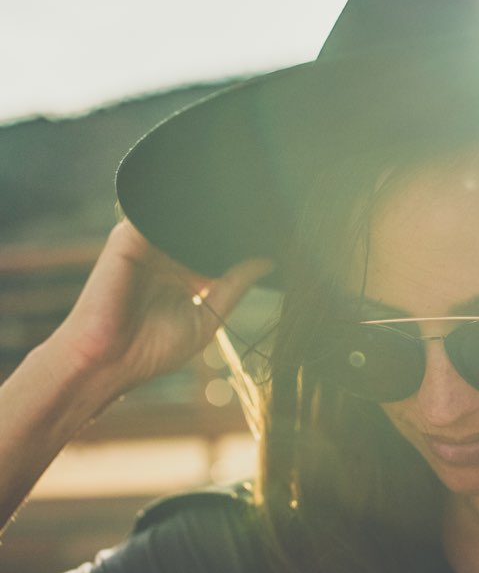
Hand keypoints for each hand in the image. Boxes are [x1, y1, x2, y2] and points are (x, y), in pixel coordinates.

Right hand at [51, 220, 273, 402]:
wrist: (108, 362)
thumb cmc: (152, 349)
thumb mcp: (208, 317)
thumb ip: (234, 286)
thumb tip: (268, 262)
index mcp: (185, 271)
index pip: (217, 245)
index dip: (242, 240)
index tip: (275, 231)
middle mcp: (166, 254)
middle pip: (203, 228)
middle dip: (229, 224)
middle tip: (266, 215)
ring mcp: (146, 243)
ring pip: (183, 218)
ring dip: (209, 217)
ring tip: (244, 211)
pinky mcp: (127, 238)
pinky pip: (160, 216)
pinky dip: (183, 217)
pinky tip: (210, 218)